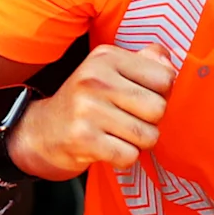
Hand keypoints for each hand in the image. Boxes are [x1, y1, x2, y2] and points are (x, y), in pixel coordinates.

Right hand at [6, 45, 174, 178]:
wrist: (44, 129)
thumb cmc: (88, 100)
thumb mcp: (111, 71)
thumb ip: (145, 62)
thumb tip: (169, 61)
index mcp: (105, 57)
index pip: (165, 77)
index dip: (159, 93)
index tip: (138, 96)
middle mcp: (94, 79)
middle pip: (158, 109)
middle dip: (150, 121)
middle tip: (127, 118)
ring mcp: (87, 109)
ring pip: (148, 136)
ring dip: (138, 142)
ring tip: (117, 133)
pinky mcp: (84, 138)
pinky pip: (129, 156)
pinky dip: (123, 157)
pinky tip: (107, 146)